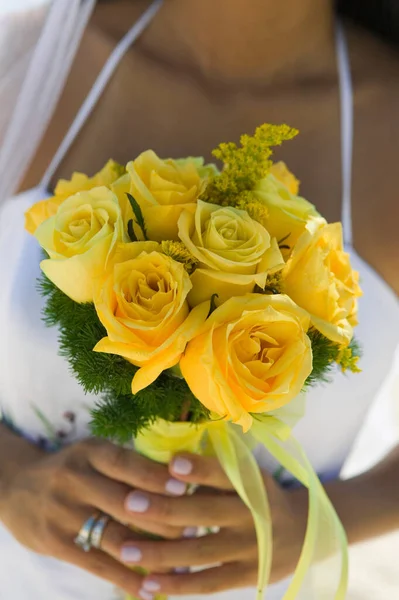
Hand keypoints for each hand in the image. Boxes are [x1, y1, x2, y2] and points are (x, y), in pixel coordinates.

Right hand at [0, 437, 190, 595]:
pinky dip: (126, 578)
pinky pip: (97, 564)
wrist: (17, 486)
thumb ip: (127, 465)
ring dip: (152, 551)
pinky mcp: (56, 542)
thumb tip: (181, 479)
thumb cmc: (71, 469)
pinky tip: (149, 588)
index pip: (127, 464)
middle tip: (197, 527)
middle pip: (126, 501)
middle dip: (164, 517)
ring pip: (115, 536)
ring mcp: (63, 512)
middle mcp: (75, 479)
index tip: (187, 489)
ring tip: (182, 562)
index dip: (157, 477)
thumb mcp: (93, 455)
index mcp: (90, 452)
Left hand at [120, 453, 307, 597]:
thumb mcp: (248, 475)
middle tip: (129, 504)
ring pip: (201, 552)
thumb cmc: (259, 494)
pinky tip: (148, 583)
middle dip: (165, 509)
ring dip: (161, 553)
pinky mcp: (247, 576)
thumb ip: (215, 471)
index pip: (225, 473)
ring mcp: (251, 548)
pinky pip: (208, 583)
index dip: (200, 469)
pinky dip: (178, 585)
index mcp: (251, 483)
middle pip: (205, 513)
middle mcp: (253, 514)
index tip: (172, 463)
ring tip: (126, 551)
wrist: (303, 532)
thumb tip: (166, 461)